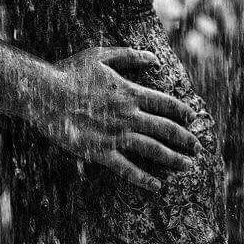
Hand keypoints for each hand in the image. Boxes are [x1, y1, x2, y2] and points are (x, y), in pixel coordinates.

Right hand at [48, 46, 199, 192]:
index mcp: (129, 92)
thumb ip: (129, 56)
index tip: (192, 119)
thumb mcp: (100, 56)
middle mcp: (127, 115)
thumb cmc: (70, 72)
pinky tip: (157, 187)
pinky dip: (144, 179)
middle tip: (197, 147)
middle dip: (185, 139)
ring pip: (153, 150)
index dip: (182, 112)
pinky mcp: (100, 152)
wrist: (45, 93)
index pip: (165, 104)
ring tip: (187, 166)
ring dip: (173, 159)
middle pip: (165, 129)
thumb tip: (155, 59)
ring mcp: (115, 135)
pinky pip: (127, 169)